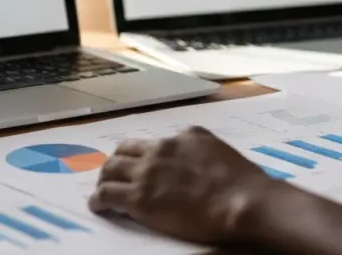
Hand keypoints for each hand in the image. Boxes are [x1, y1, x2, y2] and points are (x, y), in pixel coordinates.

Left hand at [88, 126, 280, 244]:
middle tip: (114, 175)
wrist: (242, 201)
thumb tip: (198, 161)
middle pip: (125, 150)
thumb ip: (203, 152)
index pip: (154, 142)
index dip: (143, 154)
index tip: (141, 164)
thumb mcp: (222, 152)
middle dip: (117, 162)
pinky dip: (99, 199)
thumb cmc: (243, 184)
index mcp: (185, 136)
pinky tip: (98, 205)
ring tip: (102, 189)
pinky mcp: (139, 197)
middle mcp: (162, 148)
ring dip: (105, 178)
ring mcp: (148, 172)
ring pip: (111, 169)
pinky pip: (106, 194)